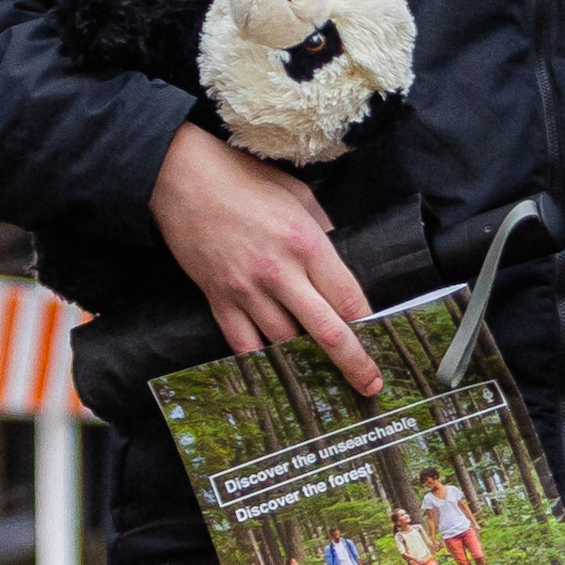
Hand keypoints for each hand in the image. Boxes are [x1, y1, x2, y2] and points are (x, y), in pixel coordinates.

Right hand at [149, 120, 381, 393]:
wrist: (181, 178)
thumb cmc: (243, 179)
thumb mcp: (298, 195)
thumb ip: (322, 230)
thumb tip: (336, 258)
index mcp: (307, 243)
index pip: (348, 297)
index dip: (369, 324)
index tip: (382, 340)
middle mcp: (281, 273)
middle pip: (326, 331)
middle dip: (353, 362)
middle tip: (371, 385)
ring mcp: (246, 290)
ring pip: (285, 343)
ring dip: (305, 360)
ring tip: (323, 375)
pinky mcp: (218, 299)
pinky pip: (242, 344)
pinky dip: (261, 360)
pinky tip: (276, 371)